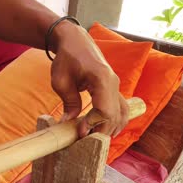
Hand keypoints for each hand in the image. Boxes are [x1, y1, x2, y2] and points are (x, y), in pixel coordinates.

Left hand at [49, 20, 128, 136]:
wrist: (75, 41)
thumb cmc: (66, 58)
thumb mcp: (60, 81)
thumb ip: (68, 102)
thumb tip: (68, 123)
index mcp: (102, 78)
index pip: (105, 110)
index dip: (94, 125)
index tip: (80, 133)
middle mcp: (114, 83)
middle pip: (116, 115)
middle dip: (102, 131)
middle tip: (85, 141)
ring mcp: (116, 86)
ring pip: (122, 114)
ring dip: (111, 128)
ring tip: (94, 138)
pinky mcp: (114, 88)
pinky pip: (120, 108)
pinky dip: (114, 121)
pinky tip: (103, 130)